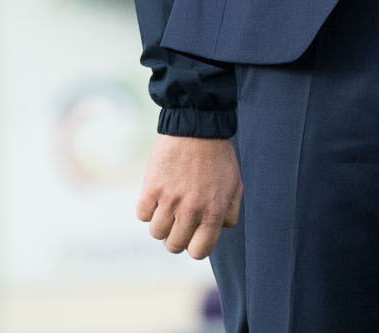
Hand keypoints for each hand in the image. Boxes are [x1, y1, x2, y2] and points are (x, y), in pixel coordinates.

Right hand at [136, 136, 241, 259]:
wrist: (197, 127)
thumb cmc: (218, 157)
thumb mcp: (235, 185)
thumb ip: (230, 212)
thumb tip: (220, 229)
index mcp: (213, 212)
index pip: (199, 252)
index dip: (195, 247)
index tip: (192, 236)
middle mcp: (191, 210)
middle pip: (174, 245)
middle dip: (176, 236)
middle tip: (178, 221)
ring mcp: (170, 200)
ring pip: (156, 232)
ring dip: (161, 223)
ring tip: (167, 208)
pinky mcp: (151, 188)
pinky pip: (143, 214)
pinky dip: (147, 209)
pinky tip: (156, 196)